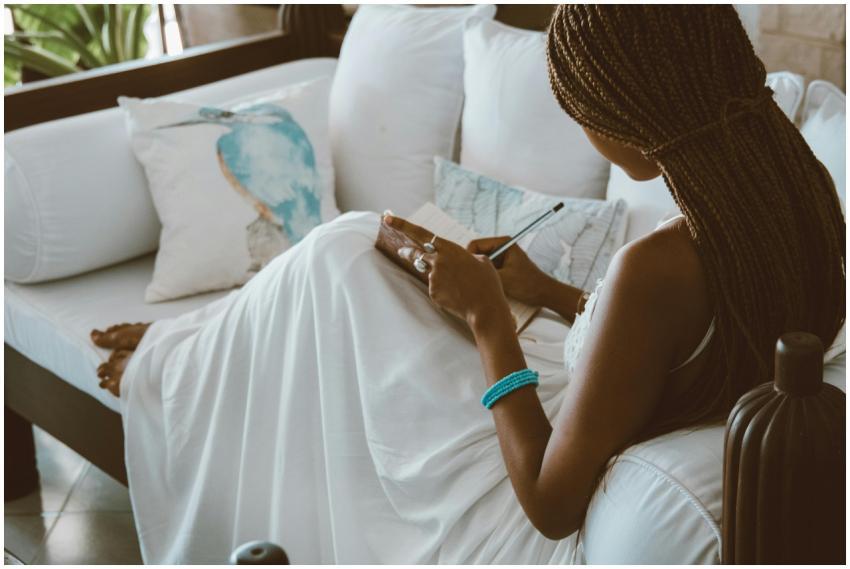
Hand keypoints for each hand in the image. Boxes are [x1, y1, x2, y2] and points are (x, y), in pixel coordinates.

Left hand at [385, 214, 511, 324]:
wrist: (485, 307)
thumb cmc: (486, 283)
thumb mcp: (481, 261)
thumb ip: (464, 256)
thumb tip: (458, 259)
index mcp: (450, 249)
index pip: (421, 234)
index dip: (403, 225)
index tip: (387, 219)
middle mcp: (438, 262)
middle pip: (416, 253)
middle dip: (407, 251)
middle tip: (401, 250)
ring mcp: (434, 278)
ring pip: (430, 273)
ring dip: (438, 275)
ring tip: (455, 282)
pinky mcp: (433, 293)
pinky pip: (435, 288)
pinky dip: (444, 290)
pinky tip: (457, 295)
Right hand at [467, 237, 553, 306]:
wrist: (544, 294)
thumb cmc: (529, 284)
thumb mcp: (503, 279)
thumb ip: (484, 273)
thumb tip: (468, 273)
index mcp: (503, 242)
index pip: (475, 245)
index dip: (469, 258)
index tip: (469, 273)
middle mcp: (501, 247)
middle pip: (476, 254)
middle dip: (475, 266)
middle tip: (474, 281)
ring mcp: (501, 257)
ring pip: (480, 264)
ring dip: (480, 274)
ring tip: (484, 285)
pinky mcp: (501, 267)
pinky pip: (486, 270)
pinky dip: (485, 278)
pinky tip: (489, 287)